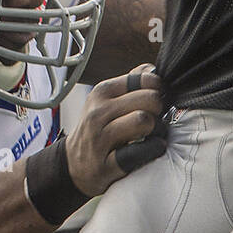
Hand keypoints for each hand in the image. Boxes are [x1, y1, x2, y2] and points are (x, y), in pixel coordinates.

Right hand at [65, 65, 164, 196]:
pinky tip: (152, 148)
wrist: (71, 163)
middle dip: (160, 109)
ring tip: (153, 134)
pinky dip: (152, 150)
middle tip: (156, 118)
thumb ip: (130, 83)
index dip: (158, 88)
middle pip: (149, 99)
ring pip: (144, 121)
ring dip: (157, 130)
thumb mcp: (106, 100)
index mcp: (102, 92)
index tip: (157, 98)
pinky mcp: (105, 164)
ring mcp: (100, 138)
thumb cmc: (96, 128)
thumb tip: (152, 68)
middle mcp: (98, 112)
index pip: (143, 78)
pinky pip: (139, 152)